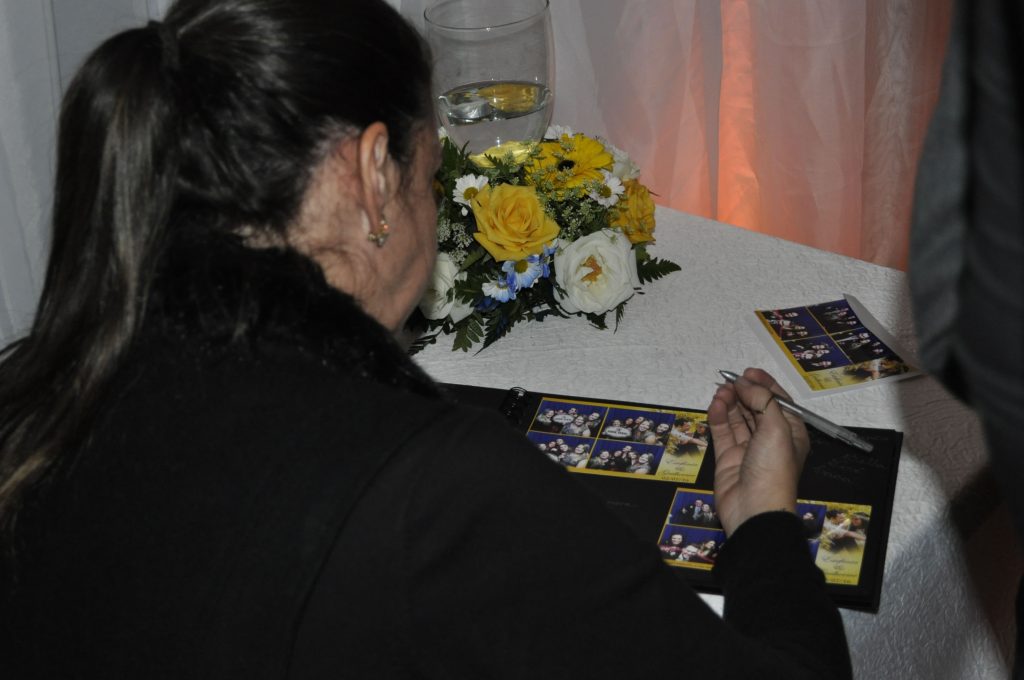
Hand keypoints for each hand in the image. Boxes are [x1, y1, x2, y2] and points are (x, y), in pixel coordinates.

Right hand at [707, 367, 809, 535]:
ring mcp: (748, 449)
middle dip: (745, 392)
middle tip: (730, 380)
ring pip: (738, 419)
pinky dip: (719, 417)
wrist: (755, 509)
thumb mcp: (776, 428)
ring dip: (730, 402)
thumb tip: (744, 383)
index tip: (748, 371)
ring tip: (720, 390)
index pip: (778, 402)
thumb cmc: (773, 466)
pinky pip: (723, 433)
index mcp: (790, 433)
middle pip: (756, 409)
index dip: (765, 385)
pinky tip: (715, 404)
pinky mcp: (728, 458)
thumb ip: (761, 400)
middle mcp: (770, 440)